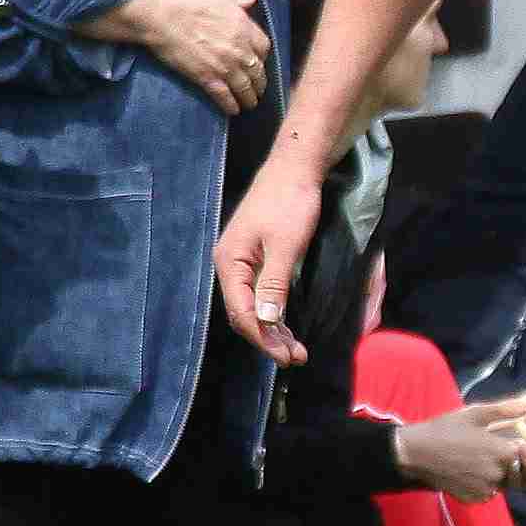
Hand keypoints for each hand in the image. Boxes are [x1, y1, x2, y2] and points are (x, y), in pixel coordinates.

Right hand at [111, 0, 270, 113]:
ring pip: (244, 87)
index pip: (263, 47)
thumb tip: (251, 0)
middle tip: (257, 89)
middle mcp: (238, 48)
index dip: (261, 56)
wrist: (157, 12)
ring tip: (249, 104)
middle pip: (257, 70)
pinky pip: (224, 96)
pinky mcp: (205, 77)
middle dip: (259, 81)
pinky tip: (232, 111)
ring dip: (249, 98)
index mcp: (242, 25)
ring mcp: (223, 65)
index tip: (258, 61)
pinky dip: (230, 105)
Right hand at [216, 154, 324, 363]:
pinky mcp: (256, 258)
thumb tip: (267, 322)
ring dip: (272, 329)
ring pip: (252, 306)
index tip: (287, 356)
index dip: (263, 337)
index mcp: (230, 261)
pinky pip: (259, 294)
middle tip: (296, 358)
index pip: (240, 311)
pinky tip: (286, 326)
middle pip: (243, 313)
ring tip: (295, 350)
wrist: (295, 168)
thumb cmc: (290, 202)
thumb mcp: (286, 246)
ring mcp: (242, 262)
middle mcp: (230, 264)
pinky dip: (273, 312)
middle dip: (268, 338)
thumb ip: (274, 285)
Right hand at [395, 393, 525, 497]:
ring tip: (479, 456)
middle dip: (512, 458)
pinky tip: (470, 468)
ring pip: (506, 481)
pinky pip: (491, 491)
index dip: (524, 442)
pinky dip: (486, 481)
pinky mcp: (475, 499)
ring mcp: (487, 490)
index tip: (511, 434)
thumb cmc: (445, 429)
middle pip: (519, 468)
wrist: (414, 453)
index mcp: (502, 452)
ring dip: (501, 470)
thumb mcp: (477, 413)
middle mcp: (498, 475)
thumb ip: (509, 408)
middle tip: (491, 447)